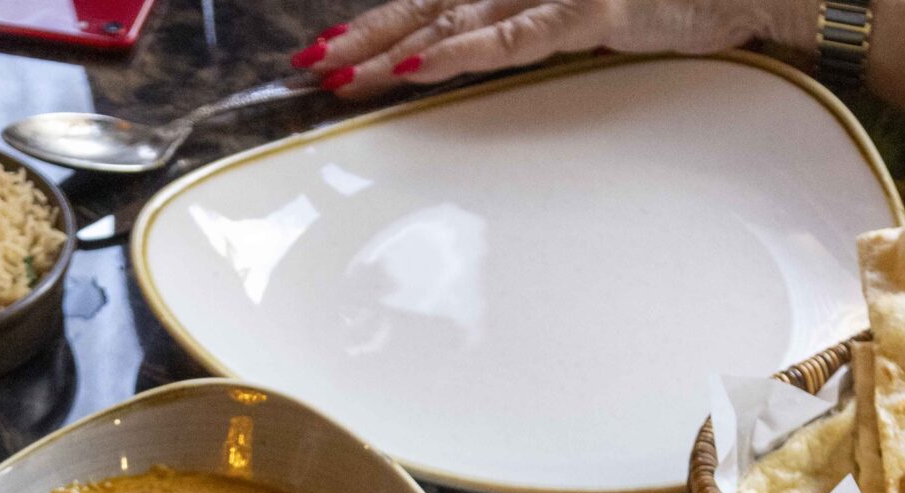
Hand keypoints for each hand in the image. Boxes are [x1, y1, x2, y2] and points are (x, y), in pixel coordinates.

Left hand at [292, 0, 817, 97]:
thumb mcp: (594, 13)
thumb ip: (537, 28)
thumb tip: (480, 54)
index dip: (381, 23)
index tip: (330, 51)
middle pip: (431, 2)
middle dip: (366, 37)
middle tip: (309, 66)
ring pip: (458, 15)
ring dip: (396, 46)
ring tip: (343, 74)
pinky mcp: (595, 7)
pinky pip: (517, 35)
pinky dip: (466, 49)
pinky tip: (423, 66)